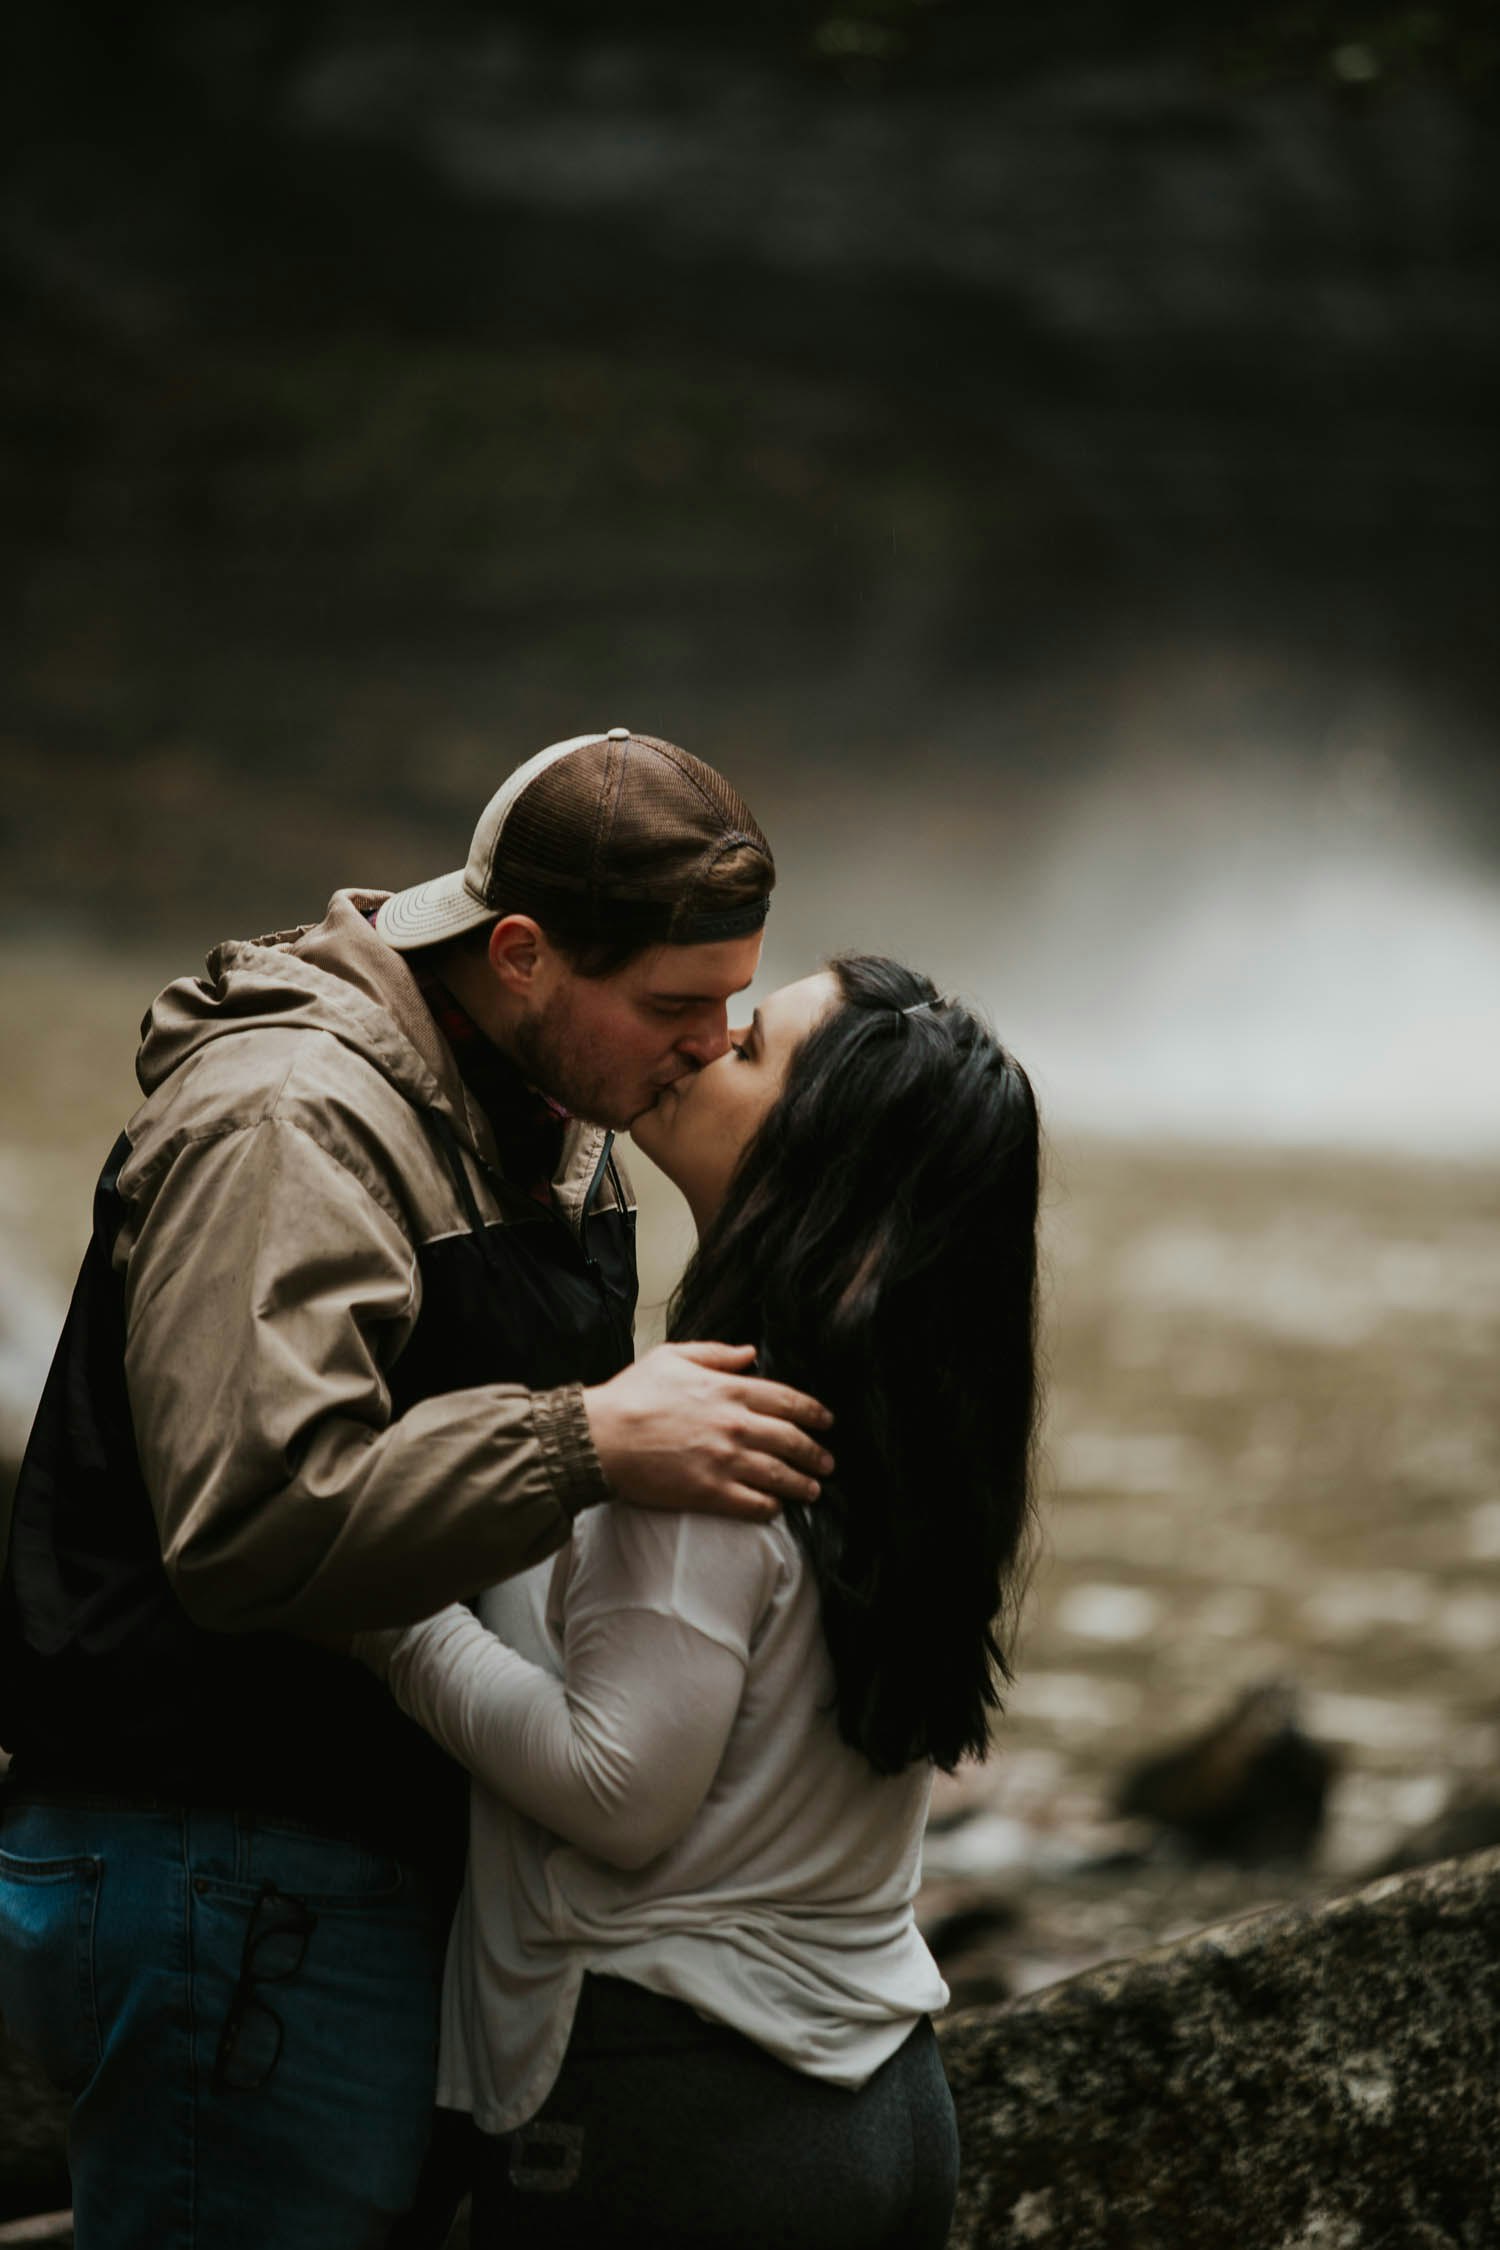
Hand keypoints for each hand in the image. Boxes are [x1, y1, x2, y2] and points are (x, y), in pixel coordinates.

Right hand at [583, 1343, 834, 1522]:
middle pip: (792, 1440)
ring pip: (780, 1475)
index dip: (813, 1412)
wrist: (599, 1438)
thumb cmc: (631, 1395)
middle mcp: (735, 1425)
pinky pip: (754, 1504)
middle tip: (826, 1462)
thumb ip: (715, 1352)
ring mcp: (725, 1461)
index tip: (826, 1421)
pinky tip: (776, 1508)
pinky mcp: (710, 1493)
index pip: (788, 1400)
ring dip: (802, 1484)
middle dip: (816, 1453)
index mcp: (728, 1390)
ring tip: (813, 1490)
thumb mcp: (671, 1356)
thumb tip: (749, 1352)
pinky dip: (771, 1507)